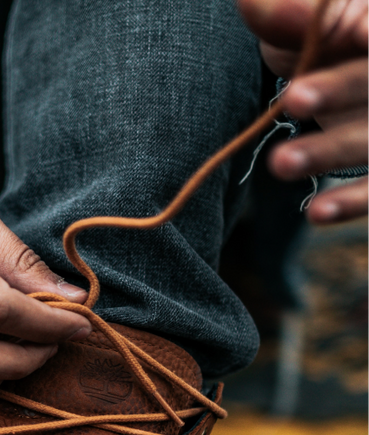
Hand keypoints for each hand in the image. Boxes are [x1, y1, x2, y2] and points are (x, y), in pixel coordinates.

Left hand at [240, 0, 368, 222]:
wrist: (333, 86)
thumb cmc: (322, 43)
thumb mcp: (306, 23)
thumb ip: (285, 13)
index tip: (356, 32)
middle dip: (341, 89)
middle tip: (293, 100)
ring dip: (331, 151)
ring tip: (282, 162)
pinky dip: (352, 202)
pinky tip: (316, 211)